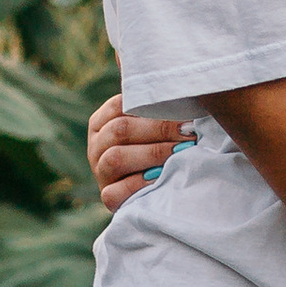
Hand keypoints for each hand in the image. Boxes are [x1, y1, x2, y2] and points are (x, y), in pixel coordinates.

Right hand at [88, 93, 191, 214]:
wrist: (155, 191)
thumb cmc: (158, 146)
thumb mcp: (153, 126)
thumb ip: (158, 109)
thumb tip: (179, 89)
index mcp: (102, 122)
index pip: (118, 106)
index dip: (150, 106)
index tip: (182, 110)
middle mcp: (96, 146)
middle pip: (119, 130)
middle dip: (158, 129)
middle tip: (189, 132)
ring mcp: (100, 172)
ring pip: (116, 158)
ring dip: (152, 153)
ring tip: (180, 152)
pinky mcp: (107, 196)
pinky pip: (115, 191)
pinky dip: (139, 183)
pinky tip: (161, 176)